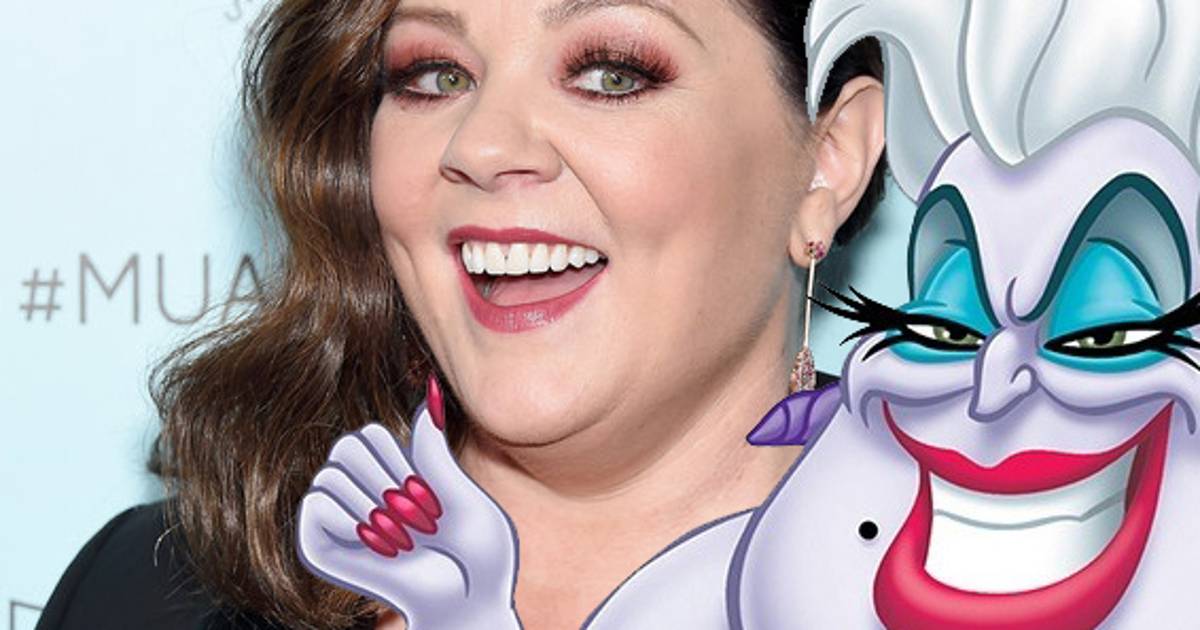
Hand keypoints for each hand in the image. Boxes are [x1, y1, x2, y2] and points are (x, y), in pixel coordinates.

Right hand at [296, 377, 521, 629]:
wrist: (467, 604)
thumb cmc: (478, 558)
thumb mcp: (464, 493)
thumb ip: (434, 449)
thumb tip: (430, 391)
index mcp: (390, 478)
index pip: (368, 433)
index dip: (399, 460)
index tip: (430, 498)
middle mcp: (359, 496)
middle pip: (346, 446)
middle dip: (387, 480)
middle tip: (417, 520)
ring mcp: (338, 522)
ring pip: (329, 473)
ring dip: (374, 505)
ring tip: (402, 538)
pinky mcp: (318, 548)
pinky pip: (316, 504)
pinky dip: (351, 521)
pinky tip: (378, 544)